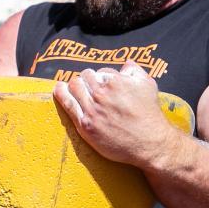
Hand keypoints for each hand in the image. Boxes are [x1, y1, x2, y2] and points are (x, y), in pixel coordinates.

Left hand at [52, 60, 174, 167]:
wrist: (149, 143)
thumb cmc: (150, 114)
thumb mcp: (148, 85)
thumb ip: (135, 71)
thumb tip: (125, 64)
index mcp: (115, 81)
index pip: (100, 71)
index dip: (102, 77)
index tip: (104, 83)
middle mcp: (101, 94)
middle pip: (85, 77)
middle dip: (87, 79)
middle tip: (90, 86)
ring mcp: (91, 109)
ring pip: (74, 87)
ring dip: (75, 84)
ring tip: (75, 86)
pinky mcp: (85, 125)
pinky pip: (68, 104)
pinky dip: (61, 93)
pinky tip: (59, 88)